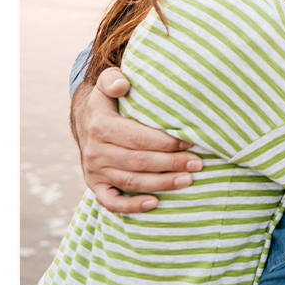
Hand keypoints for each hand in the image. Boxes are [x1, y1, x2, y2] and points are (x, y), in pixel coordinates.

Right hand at [71, 67, 202, 212]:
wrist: (87, 119)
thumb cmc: (109, 99)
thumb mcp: (108, 82)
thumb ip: (113, 78)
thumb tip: (122, 85)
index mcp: (100, 125)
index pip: (137, 138)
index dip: (165, 142)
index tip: (189, 142)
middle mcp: (95, 150)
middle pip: (138, 162)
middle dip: (171, 163)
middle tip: (198, 163)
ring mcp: (94, 170)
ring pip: (130, 182)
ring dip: (161, 184)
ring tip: (188, 180)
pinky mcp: (94, 185)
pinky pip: (111, 202)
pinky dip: (132, 206)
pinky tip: (155, 203)